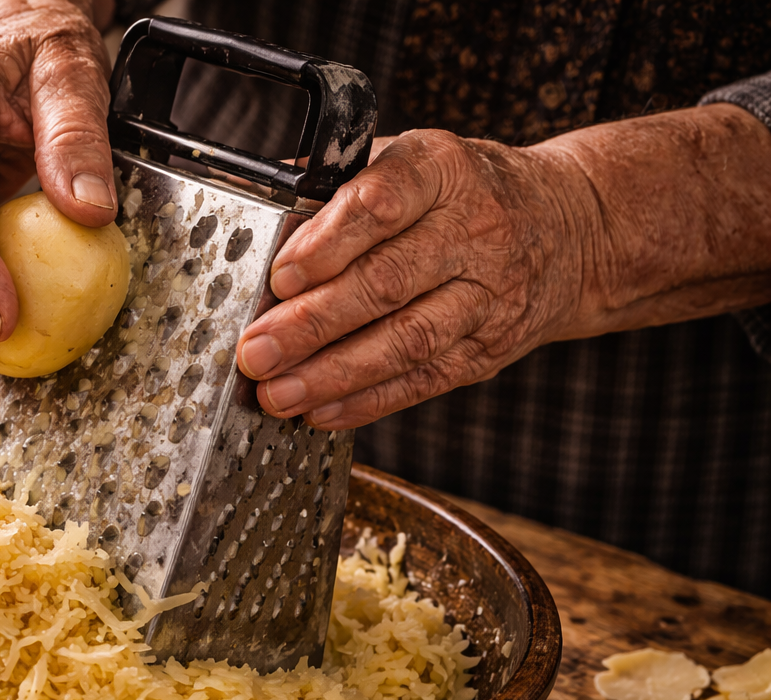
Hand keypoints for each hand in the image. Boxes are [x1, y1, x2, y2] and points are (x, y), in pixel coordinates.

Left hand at [236, 129, 589, 428]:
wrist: (569, 227)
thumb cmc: (458, 193)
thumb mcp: (409, 162)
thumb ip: (335, 185)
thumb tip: (258, 209)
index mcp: (442, 169)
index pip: (383, 203)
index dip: (328, 242)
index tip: (280, 275)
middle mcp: (475, 229)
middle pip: (388, 282)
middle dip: (313, 323)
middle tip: (256, 351)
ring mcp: (489, 293)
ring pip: (407, 340)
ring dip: (334, 374)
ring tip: (277, 393)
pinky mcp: (491, 348)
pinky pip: (425, 381)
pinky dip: (368, 401)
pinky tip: (320, 411)